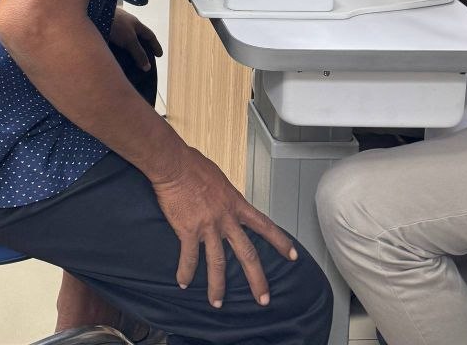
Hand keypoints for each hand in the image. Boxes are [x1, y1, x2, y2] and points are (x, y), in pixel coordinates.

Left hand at [109, 8, 161, 71]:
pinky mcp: (104, 30)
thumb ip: (139, 53)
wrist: (93, 14)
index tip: (159, 55)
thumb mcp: (129, 39)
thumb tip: (148, 67)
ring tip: (128, 63)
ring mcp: (115, 26)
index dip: (155, 45)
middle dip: (141, 48)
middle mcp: (126, 24)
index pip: (150, 35)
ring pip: (124, 40)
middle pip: (137, 37)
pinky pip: (114, 42)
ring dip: (128, 50)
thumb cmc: (115, 24)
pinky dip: (117, 50)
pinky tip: (114, 58)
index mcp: (135, 23)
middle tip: (143, 61)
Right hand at [151, 147, 296, 307]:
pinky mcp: (189, 231)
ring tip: (217, 302)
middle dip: (257, 279)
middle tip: (263, 299)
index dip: (280, 241)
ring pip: (218, 263)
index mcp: (235, 203)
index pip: (264, 225)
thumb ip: (224, 195)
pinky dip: (185, 272)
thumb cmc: (193, 164)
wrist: (173, 164)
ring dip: (217, 286)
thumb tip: (222, 200)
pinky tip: (183, 282)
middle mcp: (226, 218)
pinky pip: (189, 257)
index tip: (292, 255)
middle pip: (247, 254)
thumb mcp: (218, 178)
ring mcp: (208, 227)